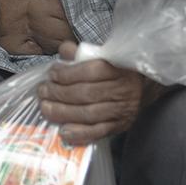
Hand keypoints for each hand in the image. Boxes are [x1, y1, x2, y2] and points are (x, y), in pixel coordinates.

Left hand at [39, 43, 160, 145]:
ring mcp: (122, 111)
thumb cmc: (117, 72)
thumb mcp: (104, 57)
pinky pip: (97, 133)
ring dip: (63, 112)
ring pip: (89, 114)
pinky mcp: (119, 127)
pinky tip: (63, 131)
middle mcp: (123, 90)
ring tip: (46, 108)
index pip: (93, 71)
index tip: (52, 74)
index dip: (69, 73)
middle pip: (87, 93)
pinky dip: (79, 133)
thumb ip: (83, 53)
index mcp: (119, 69)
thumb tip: (65, 51)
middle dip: (60, 93)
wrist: (142, 90)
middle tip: (43, 91)